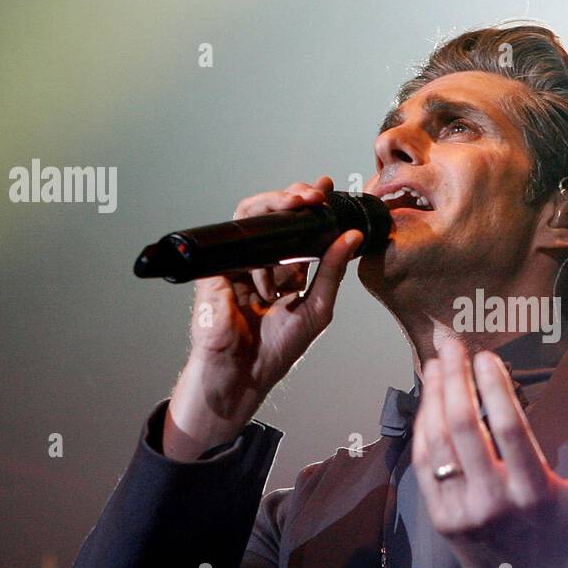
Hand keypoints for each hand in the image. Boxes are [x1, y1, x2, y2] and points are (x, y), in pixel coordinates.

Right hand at [163, 176, 361, 459]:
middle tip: (316, 192)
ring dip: (277, 203)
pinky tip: (276, 225)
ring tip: (301, 202)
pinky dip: (255, 226)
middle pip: (273, 217)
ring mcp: (236, 263)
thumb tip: (352, 236)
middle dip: (294, 198)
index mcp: (284, 271)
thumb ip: (332, 271)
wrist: (244, 376)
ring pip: (250, 217)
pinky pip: (232, 236)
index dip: (310, 209)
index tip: (328, 191)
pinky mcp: (216, 269)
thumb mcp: (317, 308)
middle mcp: (260, 263)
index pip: (296, 230)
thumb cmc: (276, 349)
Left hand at [411, 339, 567, 567]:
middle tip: (451, 344)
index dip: (493, 387)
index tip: (486, 355)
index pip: (508, 429)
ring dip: (433, 397)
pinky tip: (429, 400)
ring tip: (436, 363)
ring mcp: (461, 511)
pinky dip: (424, 428)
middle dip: (454, 379)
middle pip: (464, 428)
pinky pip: (425, 464)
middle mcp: (493, 501)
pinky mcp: (440, 517)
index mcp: (534, 492)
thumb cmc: (567, 532)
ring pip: (437, 443)